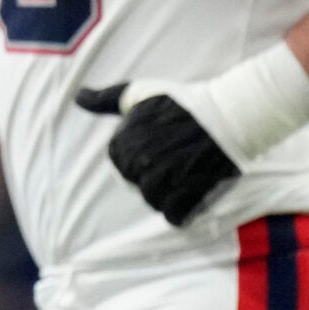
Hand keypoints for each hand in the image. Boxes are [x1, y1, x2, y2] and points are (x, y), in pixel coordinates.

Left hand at [75, 83, 238, 225]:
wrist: (230, 115)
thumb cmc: (182, 102)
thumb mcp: (139, 93)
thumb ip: (106, 99)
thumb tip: (78, 98)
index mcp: (127, 140)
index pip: (117, 160)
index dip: (132, 155)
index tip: (152, 146)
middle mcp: (144, 162)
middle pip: (135, 182)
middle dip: (149, 173)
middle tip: (171, 160)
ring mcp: (168, 180)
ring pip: (152, 200)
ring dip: (164, 193)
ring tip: (180, 175)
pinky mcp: (191, 194)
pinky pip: (174, 216)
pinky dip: (179, 211)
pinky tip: (188, 195)